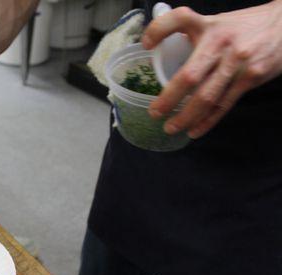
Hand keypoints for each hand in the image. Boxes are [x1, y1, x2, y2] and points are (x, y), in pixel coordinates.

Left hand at [142, 1, 281, 137]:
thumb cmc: (244, 27)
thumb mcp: (217, 22)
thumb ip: (194, 35)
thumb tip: (162, 52)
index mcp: (208, 25)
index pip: (179, 19)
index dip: (159, 31)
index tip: (146, 45)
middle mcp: (221, 43)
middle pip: (190, 76)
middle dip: (169, 99)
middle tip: (155, 113)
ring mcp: (237, 62)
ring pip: (206, 96)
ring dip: (186, 117)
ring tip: (171, 128)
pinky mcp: (251, 77)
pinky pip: (224, 104)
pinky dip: (207, 120)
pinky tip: (194, 130)